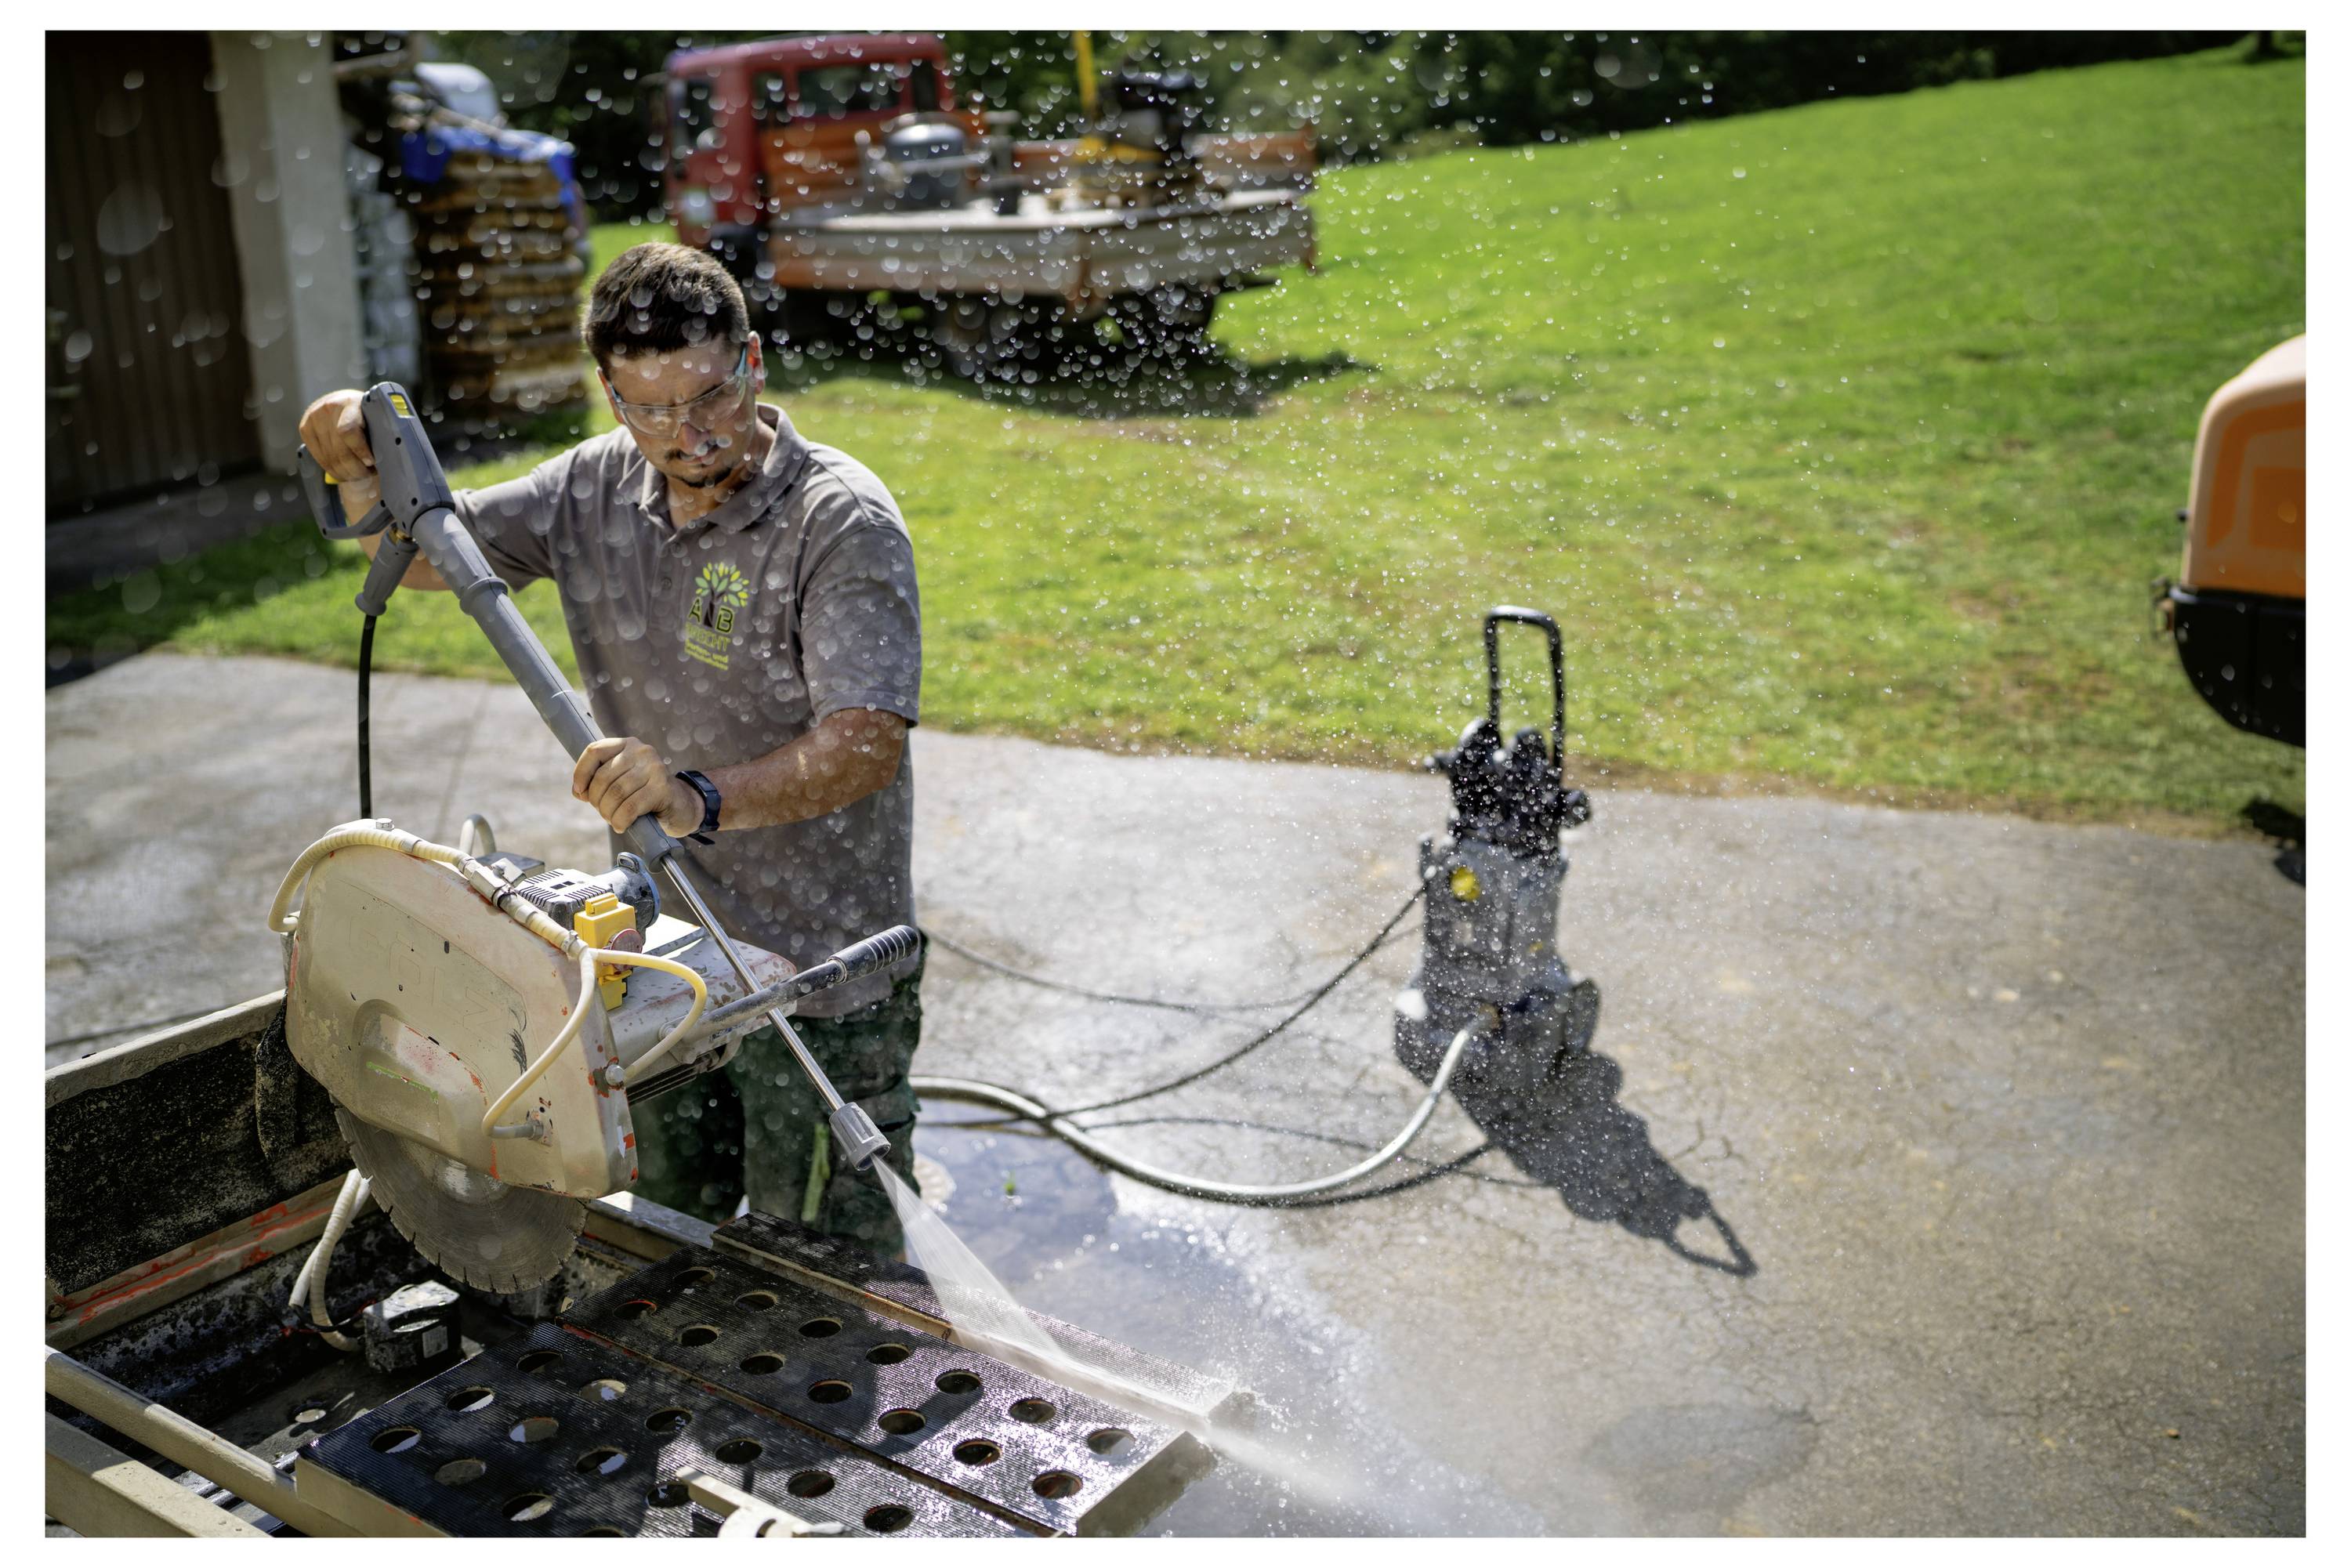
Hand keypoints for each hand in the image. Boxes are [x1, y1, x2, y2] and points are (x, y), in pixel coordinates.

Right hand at [298, 390, 374, 481]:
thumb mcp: (373, 416)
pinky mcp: (305, 428)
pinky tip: (344, 472)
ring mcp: (313, 417)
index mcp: (350, 402)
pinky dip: (333, 470)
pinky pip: (320, 458)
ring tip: (359, 475)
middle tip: (368, 474)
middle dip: (355, 468)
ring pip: (329, 458)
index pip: (348, 431)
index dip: (360, 450)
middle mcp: (328, 408)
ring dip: (346, 473)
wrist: (342, 402)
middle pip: (339, 450)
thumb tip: (387, 459)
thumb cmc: (365, 414)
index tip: (371, 462)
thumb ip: (377, 432)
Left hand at [572, 737, 703, 835]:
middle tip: (603, 812)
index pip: (594, 751)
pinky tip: (622, 825)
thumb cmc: (645, 794)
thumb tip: (579, 791)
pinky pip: (630, 808)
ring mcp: (654, 768)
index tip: (580, 793)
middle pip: (603, 776)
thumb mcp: (622, 780)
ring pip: (615, 793)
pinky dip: (620, 821)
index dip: (581, 773)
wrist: (681, 806)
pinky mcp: (662, 788)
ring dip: (608, 813)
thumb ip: (600, 780)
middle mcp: (641, 751)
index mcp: (627, 745)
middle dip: (596, 800)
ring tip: (613, 819)